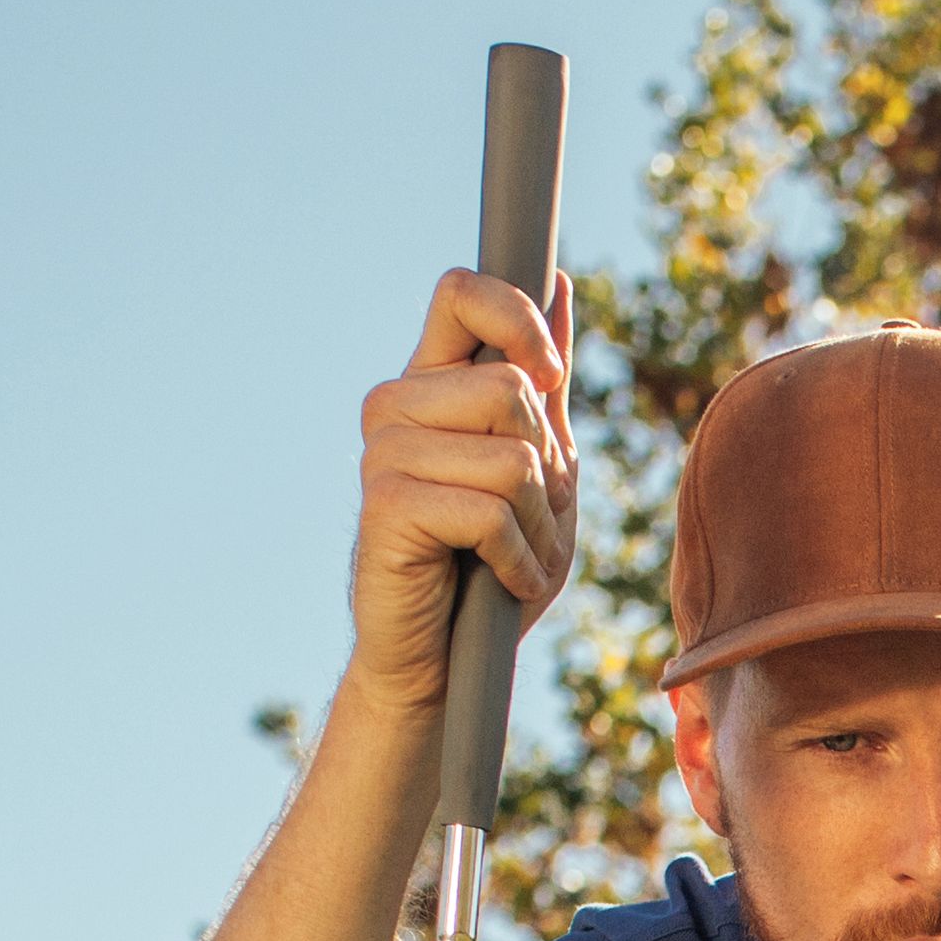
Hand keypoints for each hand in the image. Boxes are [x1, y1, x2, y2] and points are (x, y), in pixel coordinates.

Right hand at [346, 267, 577, 719]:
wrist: (447, 661)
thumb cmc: (495, 563)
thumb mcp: (541, 464)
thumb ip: (544, 379)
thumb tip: (557, 279)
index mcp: (432, 382)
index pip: (461, 290)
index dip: (518, 317)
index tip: (549, 375)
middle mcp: (397, 404)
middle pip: (511, 385)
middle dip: (549, 467)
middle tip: (529, 518)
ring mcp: (383, 452)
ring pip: (511, 456)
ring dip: (539, 525)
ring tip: (514, 556)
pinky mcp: (384, 505)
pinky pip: (489, 512)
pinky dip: (519, 560)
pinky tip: (502, 580)